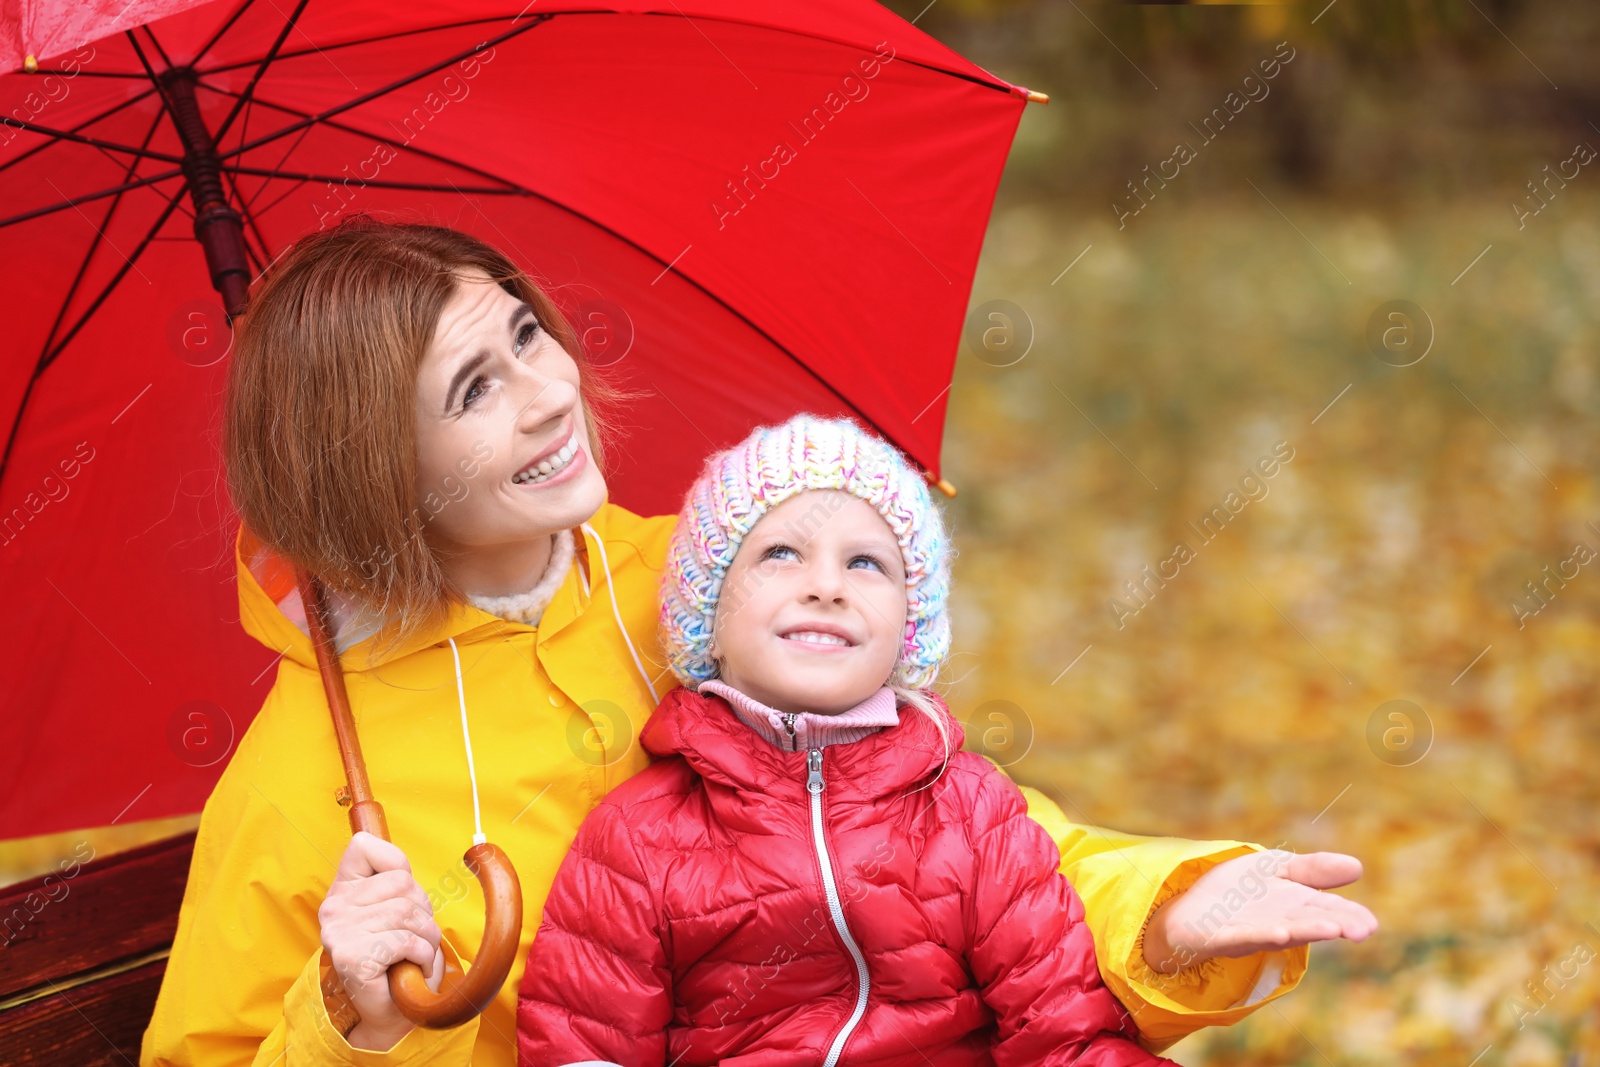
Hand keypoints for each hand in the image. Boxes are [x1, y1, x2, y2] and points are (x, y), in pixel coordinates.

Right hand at [318, 832, 445, 1049]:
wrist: (391, 1010)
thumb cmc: (399, 955)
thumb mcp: (397, 907)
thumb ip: (394, 878)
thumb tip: (389, 840)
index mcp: (342, 889)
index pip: (365, 846)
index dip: (397, 866)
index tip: (400, 897)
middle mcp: (333, 907)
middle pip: (402, 883)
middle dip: (423, 911)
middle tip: (413, 937)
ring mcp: (339, 932)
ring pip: (408, 913)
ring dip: (425, 938)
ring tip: (414, 954)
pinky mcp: (352, 957)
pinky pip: (406, 941)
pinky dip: (421, 956)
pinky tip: (410, 967)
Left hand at [1142, 850, 1377, 973]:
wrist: (1183, 906)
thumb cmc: (1235, 891)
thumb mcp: (1276, 869)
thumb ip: (1313, 870)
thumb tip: (1358, 866)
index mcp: (1292, 905)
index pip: (1325, 909)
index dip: (1348, 915)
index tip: (1371, 923)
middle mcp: (1275, 921)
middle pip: (1307, 921)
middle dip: (1334, 923)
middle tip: (1363, 929)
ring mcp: (1248, 931)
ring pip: (1279, 931)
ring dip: (1303, 931)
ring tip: (1330, 929)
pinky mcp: (1218, 936)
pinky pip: (1239, 936)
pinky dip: (1258, 934)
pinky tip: (1278, 932)